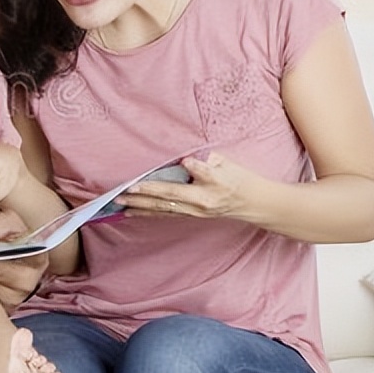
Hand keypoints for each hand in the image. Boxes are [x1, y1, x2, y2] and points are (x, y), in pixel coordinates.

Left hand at [114, 152, 257, 220]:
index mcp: (218, 181)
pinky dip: (147, 213)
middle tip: (125, 191)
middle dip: (147, 194)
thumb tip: (182, 156)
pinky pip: (165, 214)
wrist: (253, 203)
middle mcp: (204, 199)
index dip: (194, 166)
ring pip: (164, 208)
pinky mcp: (191, 216)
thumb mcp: (227, 162)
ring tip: (120, 203)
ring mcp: (196, 211)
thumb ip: (206, 159)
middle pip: (173, 195)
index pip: (205, 172)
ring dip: (140, 206)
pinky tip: (130, 212)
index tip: (185, 160)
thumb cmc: (237, 177)